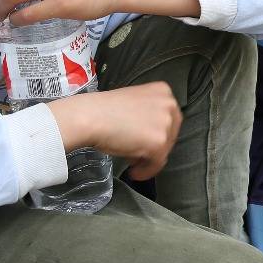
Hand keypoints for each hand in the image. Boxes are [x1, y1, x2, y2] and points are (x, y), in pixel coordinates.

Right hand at [48, 83, 180, 180]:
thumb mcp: (135, 102)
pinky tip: (134, 172)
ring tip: (133, 161)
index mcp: (163, 91)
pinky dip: (147, 171)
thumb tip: (151, 132)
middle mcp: (169, 104)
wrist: (91, 117)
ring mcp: (166, 124)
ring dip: (149, 158)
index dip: (158, 132)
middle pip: (170, 133)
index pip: (169, 117)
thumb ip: (149, 112)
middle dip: (156, 146)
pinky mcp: (159, 143)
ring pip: (165, 149)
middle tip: (139, 154)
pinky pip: (157, 163)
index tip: (145, 140)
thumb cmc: (104, 110)